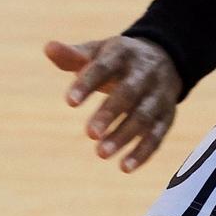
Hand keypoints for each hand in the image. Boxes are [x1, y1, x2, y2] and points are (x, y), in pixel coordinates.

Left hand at [45, 34, 180, 171]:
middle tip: (89, 133)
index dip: (87, 84)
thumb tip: (48, 48)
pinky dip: (143, 152)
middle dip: (109, 113)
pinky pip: (157, 135)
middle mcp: (144, 74)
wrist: (163, 58)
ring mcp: (158, 95)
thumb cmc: (117, 59)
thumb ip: (73, 55)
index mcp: (123, 53)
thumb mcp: (97, 51)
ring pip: (144, 117)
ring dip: (124, 136)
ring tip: (100, 153)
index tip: (69, 102)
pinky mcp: (167, 116)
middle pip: (128, 93)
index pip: (103, 68)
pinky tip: (124, 167)